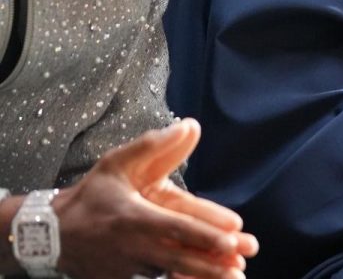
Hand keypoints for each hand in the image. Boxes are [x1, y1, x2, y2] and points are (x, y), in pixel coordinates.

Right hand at [54, 119, 258, 278]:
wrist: (52, 235)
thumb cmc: (91, 195)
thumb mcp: (116, 163)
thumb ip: (153, 145)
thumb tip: (189, 126)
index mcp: (136, 216)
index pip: (176, 226)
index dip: (204, 233)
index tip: (232, 236)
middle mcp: (136, 246)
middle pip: (181, 256)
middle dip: (214, 259)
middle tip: (243, 257)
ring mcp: (131, 268)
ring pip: (174, 273)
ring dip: (204, 274)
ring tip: (234, 276)